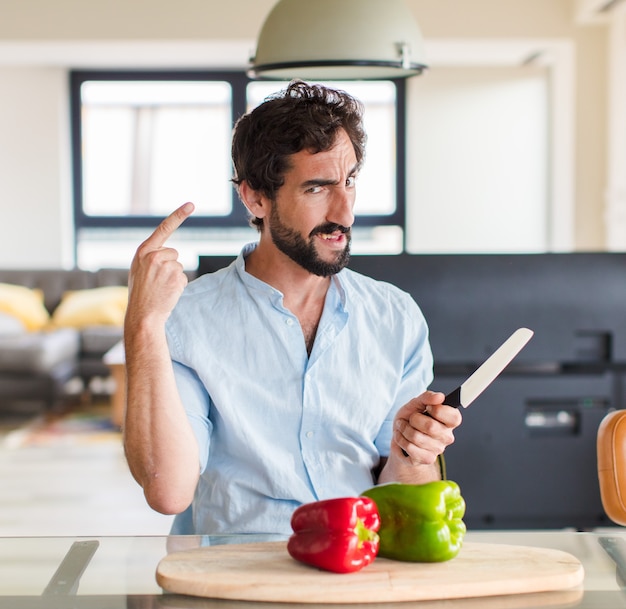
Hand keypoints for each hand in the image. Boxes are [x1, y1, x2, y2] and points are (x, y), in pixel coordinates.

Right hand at [126, 202, 194, 327]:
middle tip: (157, 282)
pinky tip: (166, 293)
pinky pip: (183, 278)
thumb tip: (172, 254)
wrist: (142, 315)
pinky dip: (178, 287)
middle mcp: (154, 255)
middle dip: (169, 266)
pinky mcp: (176, 277)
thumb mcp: (139, 270)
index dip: (178, 215)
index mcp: (143, 251)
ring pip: (179, 267)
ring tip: (160, 288)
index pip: (164, 228)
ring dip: (173, 278)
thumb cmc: (140, 294)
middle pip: (174, 253)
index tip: (191, 204)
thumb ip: (151, 258)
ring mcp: (165, 266)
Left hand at [392, 391, 461, 465]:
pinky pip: (410, 448)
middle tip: (411, 418)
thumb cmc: (410, 418)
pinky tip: (402, 438)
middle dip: (413, 419)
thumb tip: (440, 396)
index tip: (427, 408)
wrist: (399, 435)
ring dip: (404, 429)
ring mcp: (438, 449)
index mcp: (449, 421)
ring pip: (416, 437)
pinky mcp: (427, 459)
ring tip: (403, 427)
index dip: (436, 410)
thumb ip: (427, 397)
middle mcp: (447, 436)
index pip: (453, 417)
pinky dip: (401, 440)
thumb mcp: (416, 403)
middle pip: (430, 426)